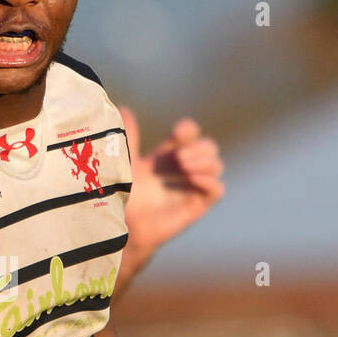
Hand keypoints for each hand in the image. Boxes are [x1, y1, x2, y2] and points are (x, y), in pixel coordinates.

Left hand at [121, 105, 224, 253]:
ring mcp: (190, 187)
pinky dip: (210, 181)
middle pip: (207, 147)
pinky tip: (193, 177)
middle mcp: (181, 170)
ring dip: (205, 160)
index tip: (177, 134)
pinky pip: (217, 190)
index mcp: (164, 156)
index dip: (187, 130)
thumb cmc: (120, 197)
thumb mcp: (123, 163)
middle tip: (179, 157)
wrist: (121, 228)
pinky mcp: (195, 205)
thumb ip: (128, 139)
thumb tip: (124, 108)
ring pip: (216, 164)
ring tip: (184, 165)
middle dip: (198, 146)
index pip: (188, 134)